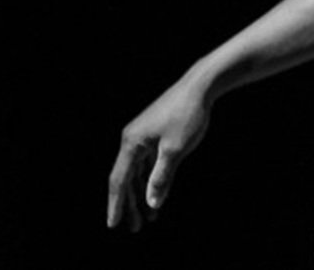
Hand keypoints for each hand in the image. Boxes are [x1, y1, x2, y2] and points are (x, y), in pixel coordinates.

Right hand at [106, 78, 211, 230]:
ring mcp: (143, 136)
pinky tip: (156, 194)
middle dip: (130, 204)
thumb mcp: (175, 150)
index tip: (114, 225)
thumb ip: (161, 178)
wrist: (200, 86)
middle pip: (126, 179)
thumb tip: (151, 203)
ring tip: (147, 217)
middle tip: (135, 228)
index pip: (119, 181)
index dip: (117, 204)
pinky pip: (147, 163)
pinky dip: (150, 179)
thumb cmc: (187, 115)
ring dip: (141, 194)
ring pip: (137, 172)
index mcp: (131, 143)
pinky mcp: (154, 134)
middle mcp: (132, 140)